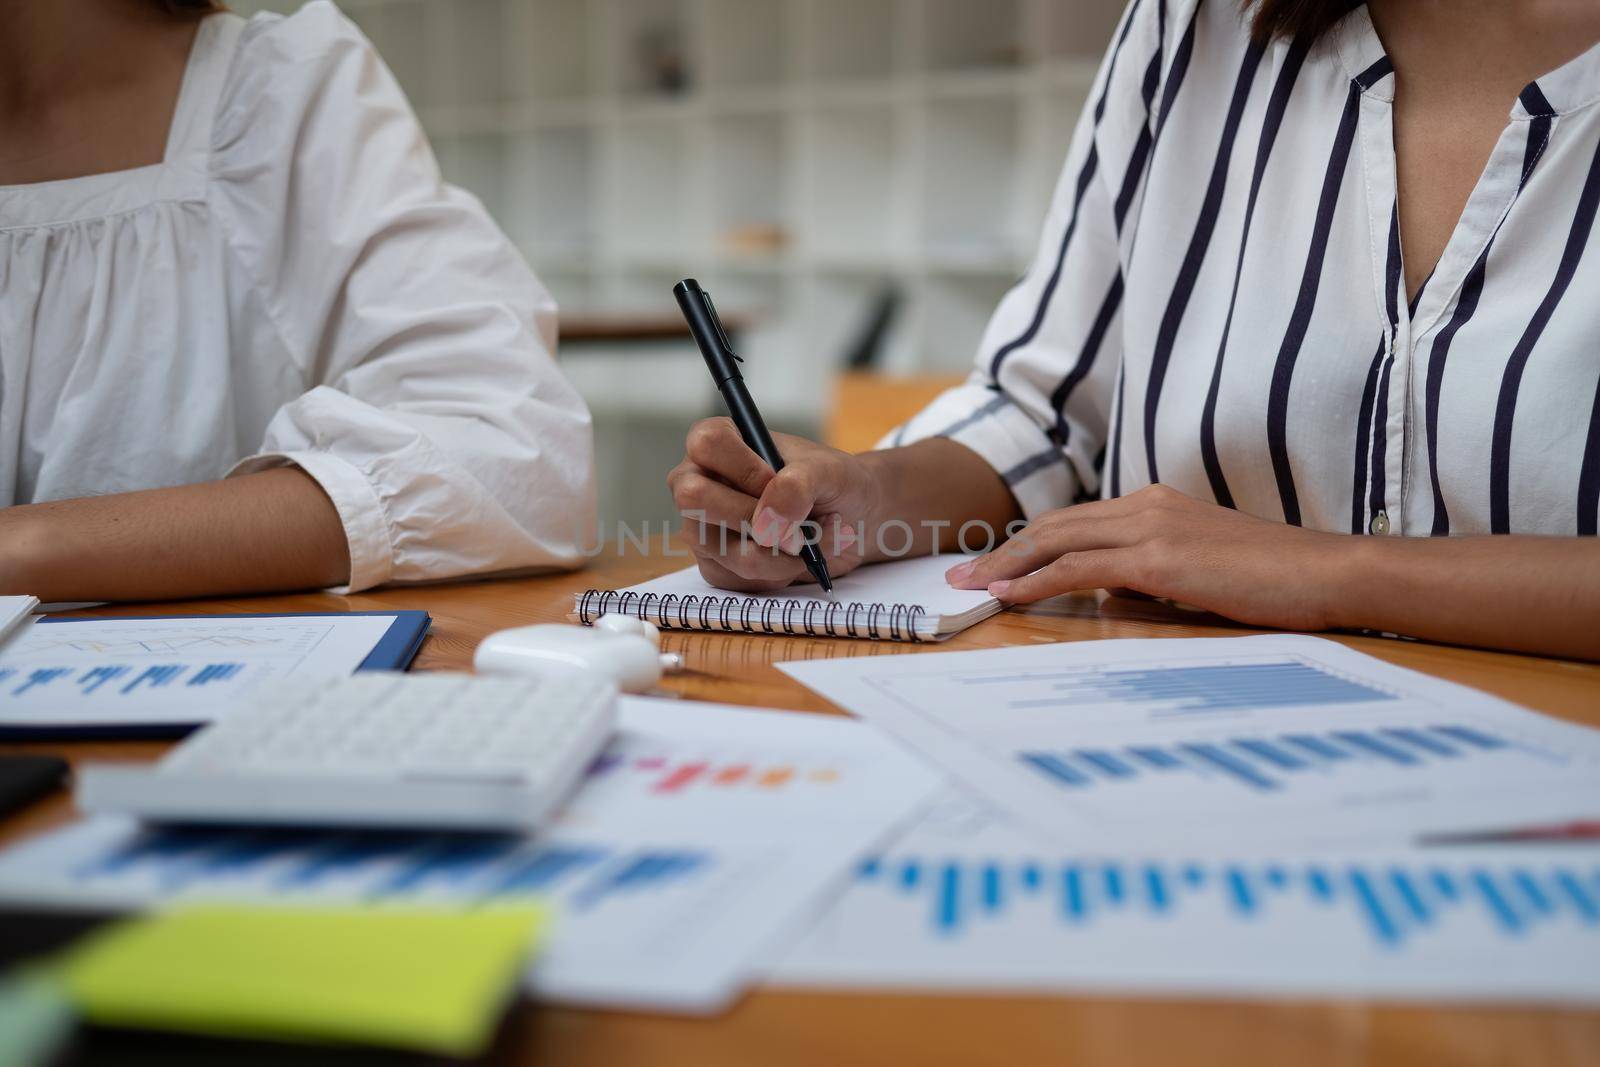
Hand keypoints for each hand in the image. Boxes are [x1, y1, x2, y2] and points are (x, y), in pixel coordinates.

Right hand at [666, 418, 881, 591]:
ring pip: (717, 546)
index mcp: (723, 442)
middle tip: (793, 524)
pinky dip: (772, 574)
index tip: (775, 481)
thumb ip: (798, 485)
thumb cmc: (835, 484)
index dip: (743, 468)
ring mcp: (702, 525)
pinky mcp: (715, 564)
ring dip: (772, 553)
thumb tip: (766, 523)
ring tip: (803, 543)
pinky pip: (731, 577)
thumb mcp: (829, 472)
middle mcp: (702, 480)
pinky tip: (790, 559)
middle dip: (751, 517)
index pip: (707, 443)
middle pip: (694, 496)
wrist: (851, 523)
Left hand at [945, 484, 1351, 630]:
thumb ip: (1152, 574)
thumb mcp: (1201, 572)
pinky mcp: (1158, 558)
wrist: (1328, 573)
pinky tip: (1010, 594)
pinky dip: (1037, 580)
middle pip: (1055, 526)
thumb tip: (1110, 594)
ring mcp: (1152, 527)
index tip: (994, 564)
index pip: (1075, 522)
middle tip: (960, 575)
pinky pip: (1079, 568)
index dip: (1029, 543)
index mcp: (1157, 505)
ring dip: (1007, 566)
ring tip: (970, 587)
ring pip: (1057, 542)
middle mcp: (1147, 506)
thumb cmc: (1275, 581)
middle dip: (1002, 552)